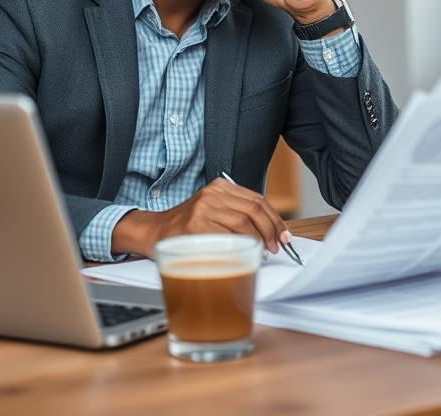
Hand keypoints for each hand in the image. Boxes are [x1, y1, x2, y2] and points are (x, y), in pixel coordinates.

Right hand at [111, 179, 291, 257]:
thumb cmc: (187, 226)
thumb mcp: (212, 209)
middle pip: (254, 209)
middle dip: (271, 230)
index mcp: (220, 186)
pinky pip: (226, 237)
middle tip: (276, 247)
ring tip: (263, 253)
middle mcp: (212, 193)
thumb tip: (270, 231)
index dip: (275, 219)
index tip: (284, 235)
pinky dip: (241, 247)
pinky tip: (246, 253)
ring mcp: (203, 208)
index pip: (257, 200)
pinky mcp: (195, 226)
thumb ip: (236, 212)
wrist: (155, 231)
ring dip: (259, 240)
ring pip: (243, 223)